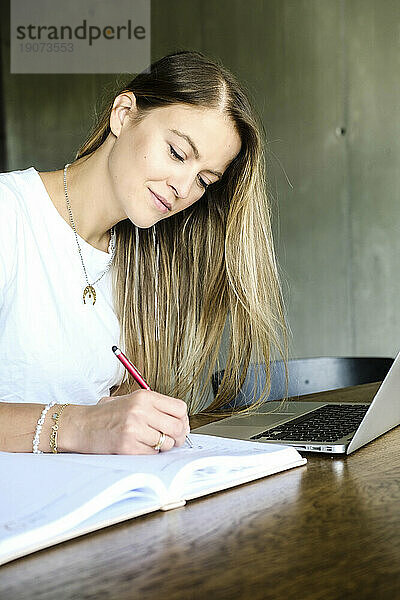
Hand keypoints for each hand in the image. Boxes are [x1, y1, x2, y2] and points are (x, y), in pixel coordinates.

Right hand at [62, 390, 189, 454]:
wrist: (81, 426)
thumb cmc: (107, 414)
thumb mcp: (131, 400)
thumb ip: (155, 407)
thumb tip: (181, 421)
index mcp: (144, 396)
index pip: (180, 408)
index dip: (182, 420)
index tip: (178, 425)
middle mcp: (141, 410)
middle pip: (178, 427)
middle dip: (177, 437)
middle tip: (170, 439)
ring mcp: (134, 429)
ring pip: (166, 443)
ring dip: (161, 446)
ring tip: (149, 442)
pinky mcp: (128, 446)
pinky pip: (151, 454)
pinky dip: (148, 453)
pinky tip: (137, 446)